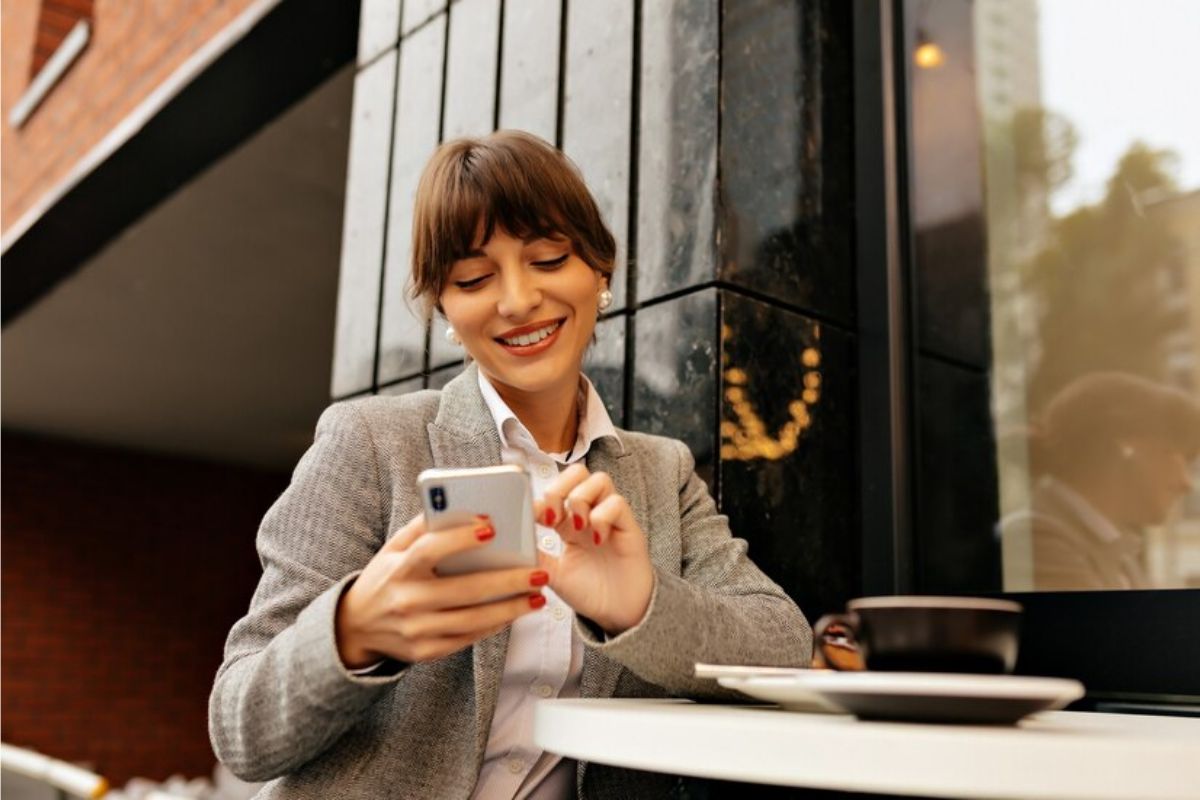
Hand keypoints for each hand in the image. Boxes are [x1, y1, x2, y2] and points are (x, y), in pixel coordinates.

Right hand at [335, 513, 548, 666]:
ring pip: (473, 619)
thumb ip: (421, 528)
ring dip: (511, 608)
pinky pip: (468, 637)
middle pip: (465, 590)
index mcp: (399, 569)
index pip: (430, 549)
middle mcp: (407, 600)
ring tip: (538, 596)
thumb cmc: (385, 578)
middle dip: (507, 581)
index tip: (491, 527)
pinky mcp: (426, 651)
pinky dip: (494, 625)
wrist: (355, 627)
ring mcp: (417, 630)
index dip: (459, 538)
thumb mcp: (393, 549)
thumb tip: (460, 506)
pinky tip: (515, 612)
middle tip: (539, 571)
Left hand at [534, 464, 653, 634]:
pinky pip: (617, 503)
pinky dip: (603, 516)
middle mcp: (589, 514)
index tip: (529, 518)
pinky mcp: (628, 528)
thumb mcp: (552, 574)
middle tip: (552, 517)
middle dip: (560, 487)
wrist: (618, 614)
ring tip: (576, 526)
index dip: (539, 499)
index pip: (553, 491)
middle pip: (577, 472)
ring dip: (581, 498)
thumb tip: (507, 544)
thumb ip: (533, 558)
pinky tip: (596, 539)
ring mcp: (610, 518)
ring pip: (599, 479)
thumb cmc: (588, 592)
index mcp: (567, 522)